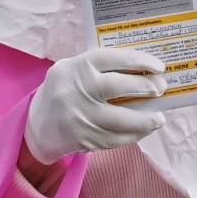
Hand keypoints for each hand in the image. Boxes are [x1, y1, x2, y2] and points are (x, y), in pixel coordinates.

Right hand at [24, 47, 167, 164]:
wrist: (35, 127)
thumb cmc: (64, 90)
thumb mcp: (74, 68)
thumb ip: (102, 67)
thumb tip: (143, 70)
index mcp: (79, 66)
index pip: (115, 58)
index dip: (141, 61)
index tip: (159, 67)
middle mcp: (79, 89)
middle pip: (119, 87)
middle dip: (146, 87)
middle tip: (161, 88)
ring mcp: (81, 116)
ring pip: (121, 119)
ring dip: (145, 120)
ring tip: (159, 118)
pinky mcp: (84, 138)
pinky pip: (116, 139)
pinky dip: (134, 135)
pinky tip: (144, 130)